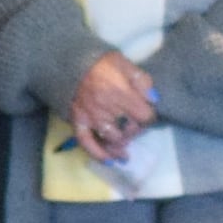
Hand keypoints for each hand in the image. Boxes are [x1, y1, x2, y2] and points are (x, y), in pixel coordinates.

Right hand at [67, 50, 156, 165]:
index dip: (149, 117)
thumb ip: (141, 80)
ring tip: (126, 142)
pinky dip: (99, 154)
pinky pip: (87, 143)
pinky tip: (110, 160)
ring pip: (113, 139)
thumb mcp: (124, 62)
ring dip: (122, 142)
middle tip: (134, 123)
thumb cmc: (99, 62)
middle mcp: (108, 109)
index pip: (145, 117)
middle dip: (136, 128)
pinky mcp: (78, 122)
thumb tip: (154, 99)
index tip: (146, 113)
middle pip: (131, 130)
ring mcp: (92, 118)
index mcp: (121, 93)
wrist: (68, 61)